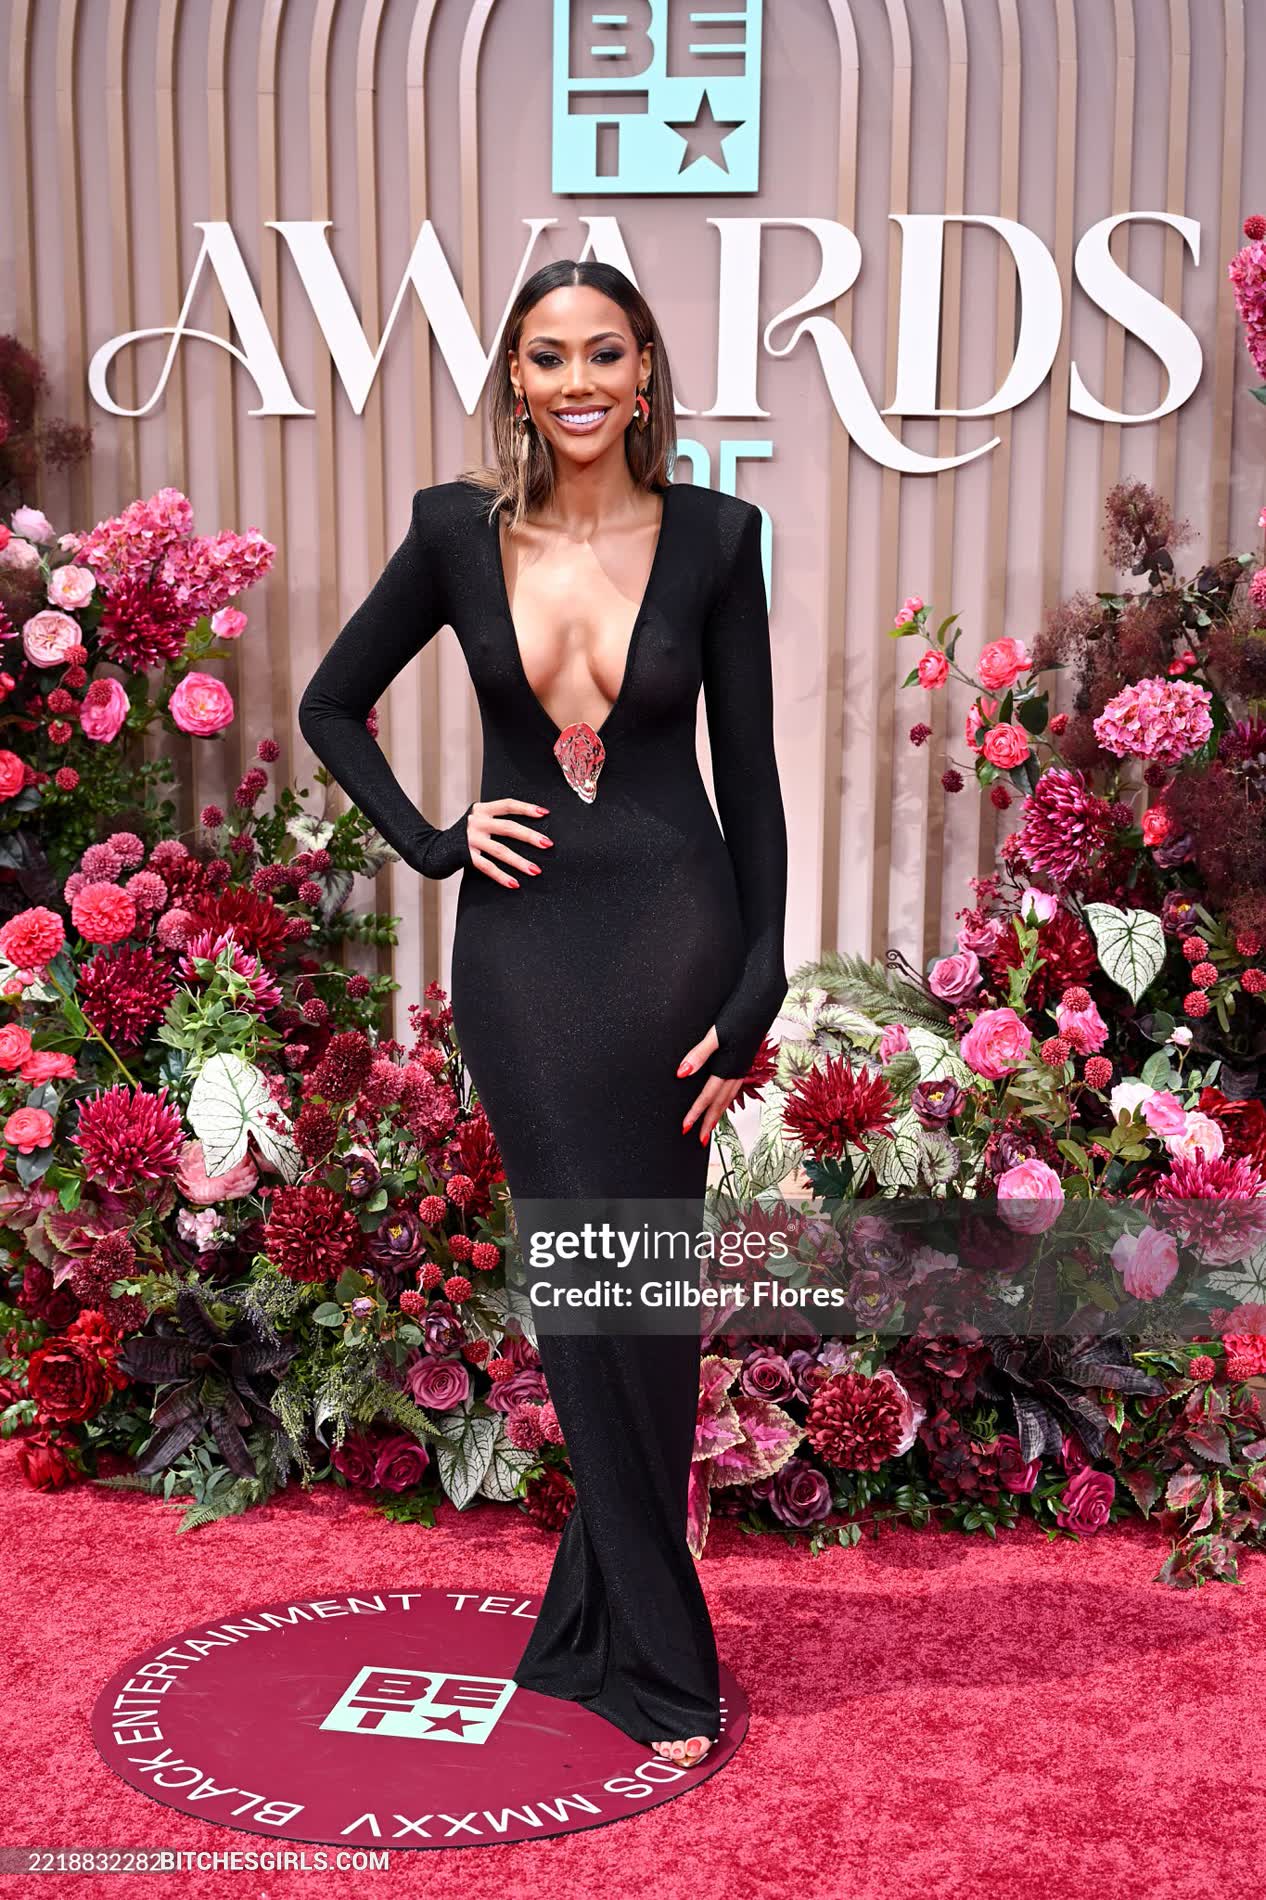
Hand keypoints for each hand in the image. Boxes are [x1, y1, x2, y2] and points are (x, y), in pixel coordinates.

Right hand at [467, 797, 552, 887]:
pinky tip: (514, 883)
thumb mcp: (478, 822)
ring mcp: (470, 839)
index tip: (544, 813)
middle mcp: (476, 822)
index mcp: (482, 810)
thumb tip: (528, 832)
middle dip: (530, 836)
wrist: (434, 848)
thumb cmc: (463, 836)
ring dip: (519, 861)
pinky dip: (502, 876)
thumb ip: (495, 820)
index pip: (508, 805)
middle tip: (548, 844)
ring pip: (500, 850)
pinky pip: (487, 866)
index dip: (526, 808)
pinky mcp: (465, 855)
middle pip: (508, 827)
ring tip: (535, 870)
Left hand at [677, 1023, 744, 1144]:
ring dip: (719, 1112)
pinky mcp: (745, 1057)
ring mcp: (743, 1064)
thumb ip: (699, 1054)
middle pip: (721, 1103)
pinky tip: (724, 1096)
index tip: (685, 1129)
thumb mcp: (717, 1032)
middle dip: (709, 1122)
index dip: (696, 1113)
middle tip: (699, 1140)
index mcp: (729, 1066)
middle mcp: (738, 1069)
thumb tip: (681, 1074)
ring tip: (711, 1125)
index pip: (708, 1096)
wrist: (766, 996)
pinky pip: (735, 1085)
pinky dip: (727, 1096)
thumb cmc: (742, 1011)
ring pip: (730, 1096)